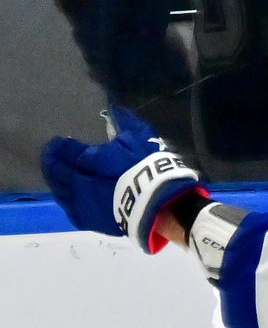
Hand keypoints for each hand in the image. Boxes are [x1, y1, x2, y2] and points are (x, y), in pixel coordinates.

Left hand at [40, 106, 203, 253]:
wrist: (157, 202)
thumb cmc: (148, 166)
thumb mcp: (140, 137)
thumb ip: (124, 122)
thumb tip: (113, 108)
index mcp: (89, 159)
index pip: (67, 150)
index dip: (60, 145)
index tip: (57, 141)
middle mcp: (78, 180)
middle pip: (57, 170)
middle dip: (51, 161)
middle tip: (49, 154)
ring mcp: (80, 201)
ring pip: (59, 189)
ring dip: (54, 180)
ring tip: (53, 173)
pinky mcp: (87, 219)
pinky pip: (68, 208)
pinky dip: (64, 199)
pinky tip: (64, 195)